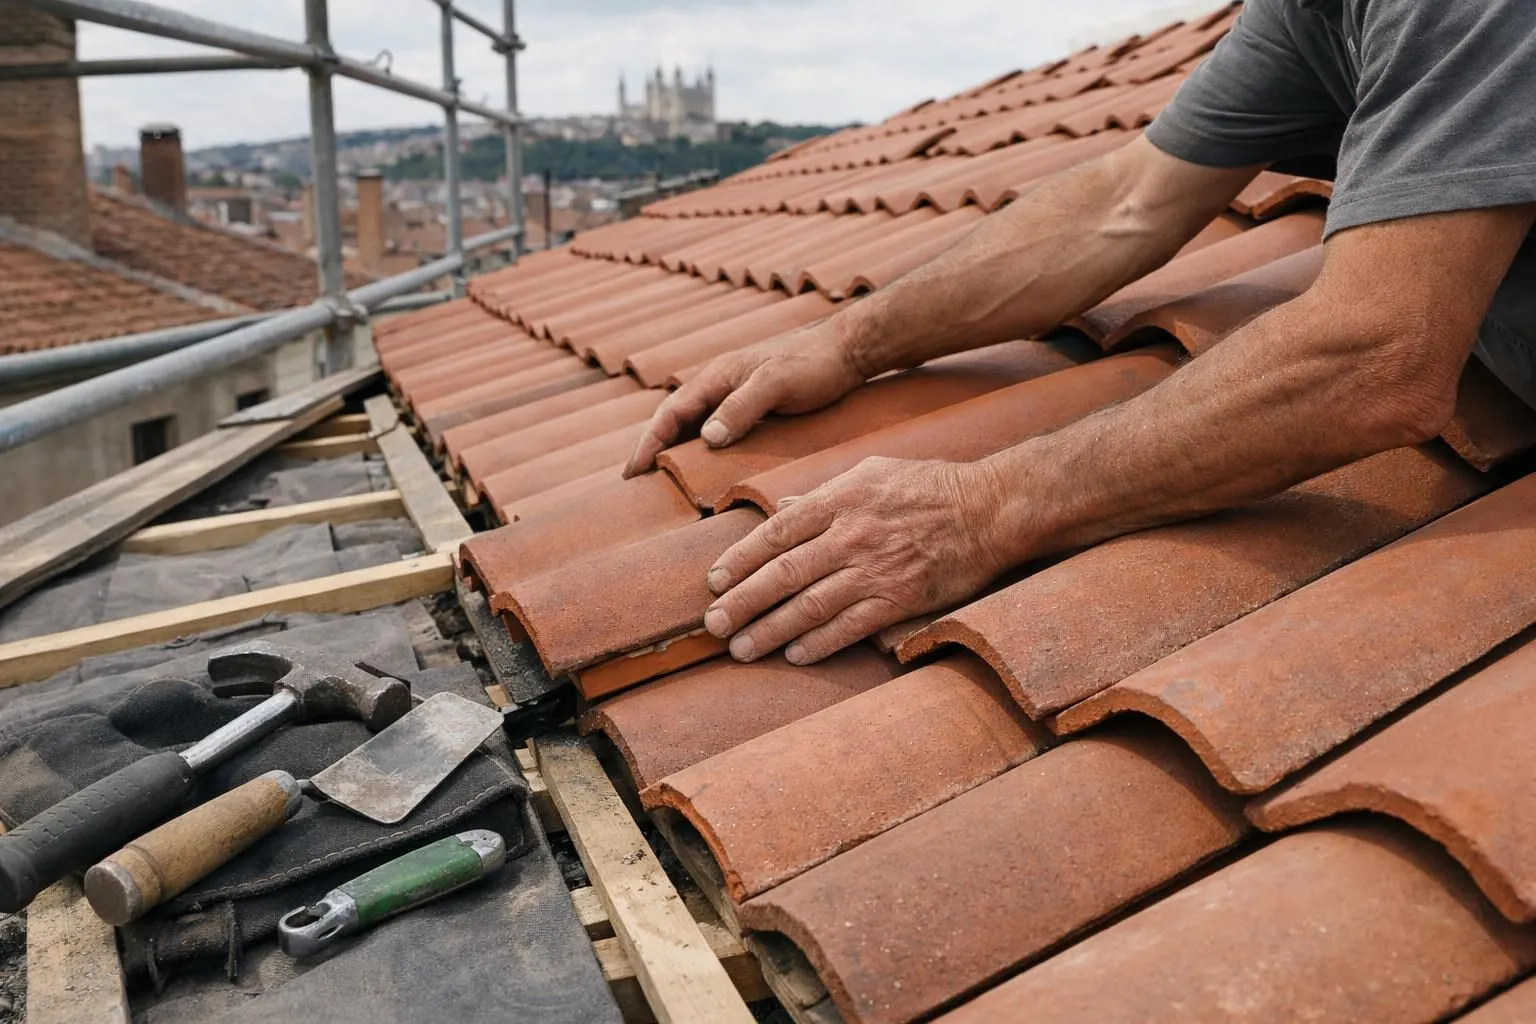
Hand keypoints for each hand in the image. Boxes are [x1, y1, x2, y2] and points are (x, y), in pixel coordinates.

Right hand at [623, 319, 867, 476]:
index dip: (649, 443)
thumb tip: (707, 438)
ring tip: (661, 482)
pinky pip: (716, 429)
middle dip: (653, 449)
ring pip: (693, 425)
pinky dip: (701, 449)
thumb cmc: (813, 364)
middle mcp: (719, 386)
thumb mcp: (776, 384)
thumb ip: (741, 407)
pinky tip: (705, 469)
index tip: (632, 472)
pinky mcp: (752, 406)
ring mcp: (734, 395)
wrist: (846, 350)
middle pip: (675, 420)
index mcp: (716, 377)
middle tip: (635, 483)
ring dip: (675, 450)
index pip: (670, 413)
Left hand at [700, 457, 1011, 663]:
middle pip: (783, 573)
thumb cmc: (929, 486)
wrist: (989, 508)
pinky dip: (819, 643)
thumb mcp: (870, 472)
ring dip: (771, 630)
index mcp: (839, 500)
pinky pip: (850, 626)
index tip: (714, 581)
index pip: (775, 532)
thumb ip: (820, 493)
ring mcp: (875, 569)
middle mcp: (850, 535)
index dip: (740, 559)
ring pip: (810, 605)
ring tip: (741, 649)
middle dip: (743, 601)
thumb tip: (779, 506)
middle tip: (713, 624)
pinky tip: (794, 655)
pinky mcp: (900, 598)